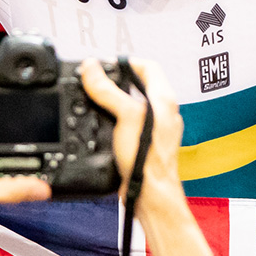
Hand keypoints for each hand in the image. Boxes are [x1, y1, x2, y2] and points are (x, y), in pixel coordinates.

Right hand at [77, 58, 184, 202]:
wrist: (150, 193)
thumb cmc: (148, 160)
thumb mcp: (126, 116)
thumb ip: (108, 91)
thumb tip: (91, 69)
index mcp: (164, 100)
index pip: (148, 67)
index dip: (127, 62)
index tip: (107, 65)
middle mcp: (163, 113)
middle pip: (139, 85)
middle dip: (117, 81)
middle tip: (98, 82)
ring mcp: (155, 130)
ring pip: (134, 105)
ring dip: (115, 101)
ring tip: (98, 101)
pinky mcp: (144, 144)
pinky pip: (130, 125)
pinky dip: (115, 121)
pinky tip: (104, 126)